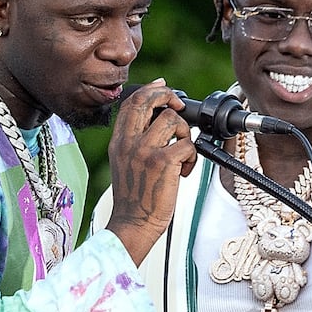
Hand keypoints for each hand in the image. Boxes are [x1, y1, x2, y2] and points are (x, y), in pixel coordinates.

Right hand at [104, 80, 197, 263]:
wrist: (133, 223)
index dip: (149, 91)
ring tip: (182, 152)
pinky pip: (187, 144)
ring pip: (172, 120)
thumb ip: (135, 141)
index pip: (131, 103)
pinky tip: (184, 170)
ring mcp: (145, 151)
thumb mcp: (124, 163)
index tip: (163, 88)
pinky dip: (191, 156)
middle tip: (180, 106)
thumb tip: (156, 120)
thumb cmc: (134, 198)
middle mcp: (129, 143)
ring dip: (184, 133)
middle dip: (169, 97)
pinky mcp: (163, 162)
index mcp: (119, 142)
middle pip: (148, 102)